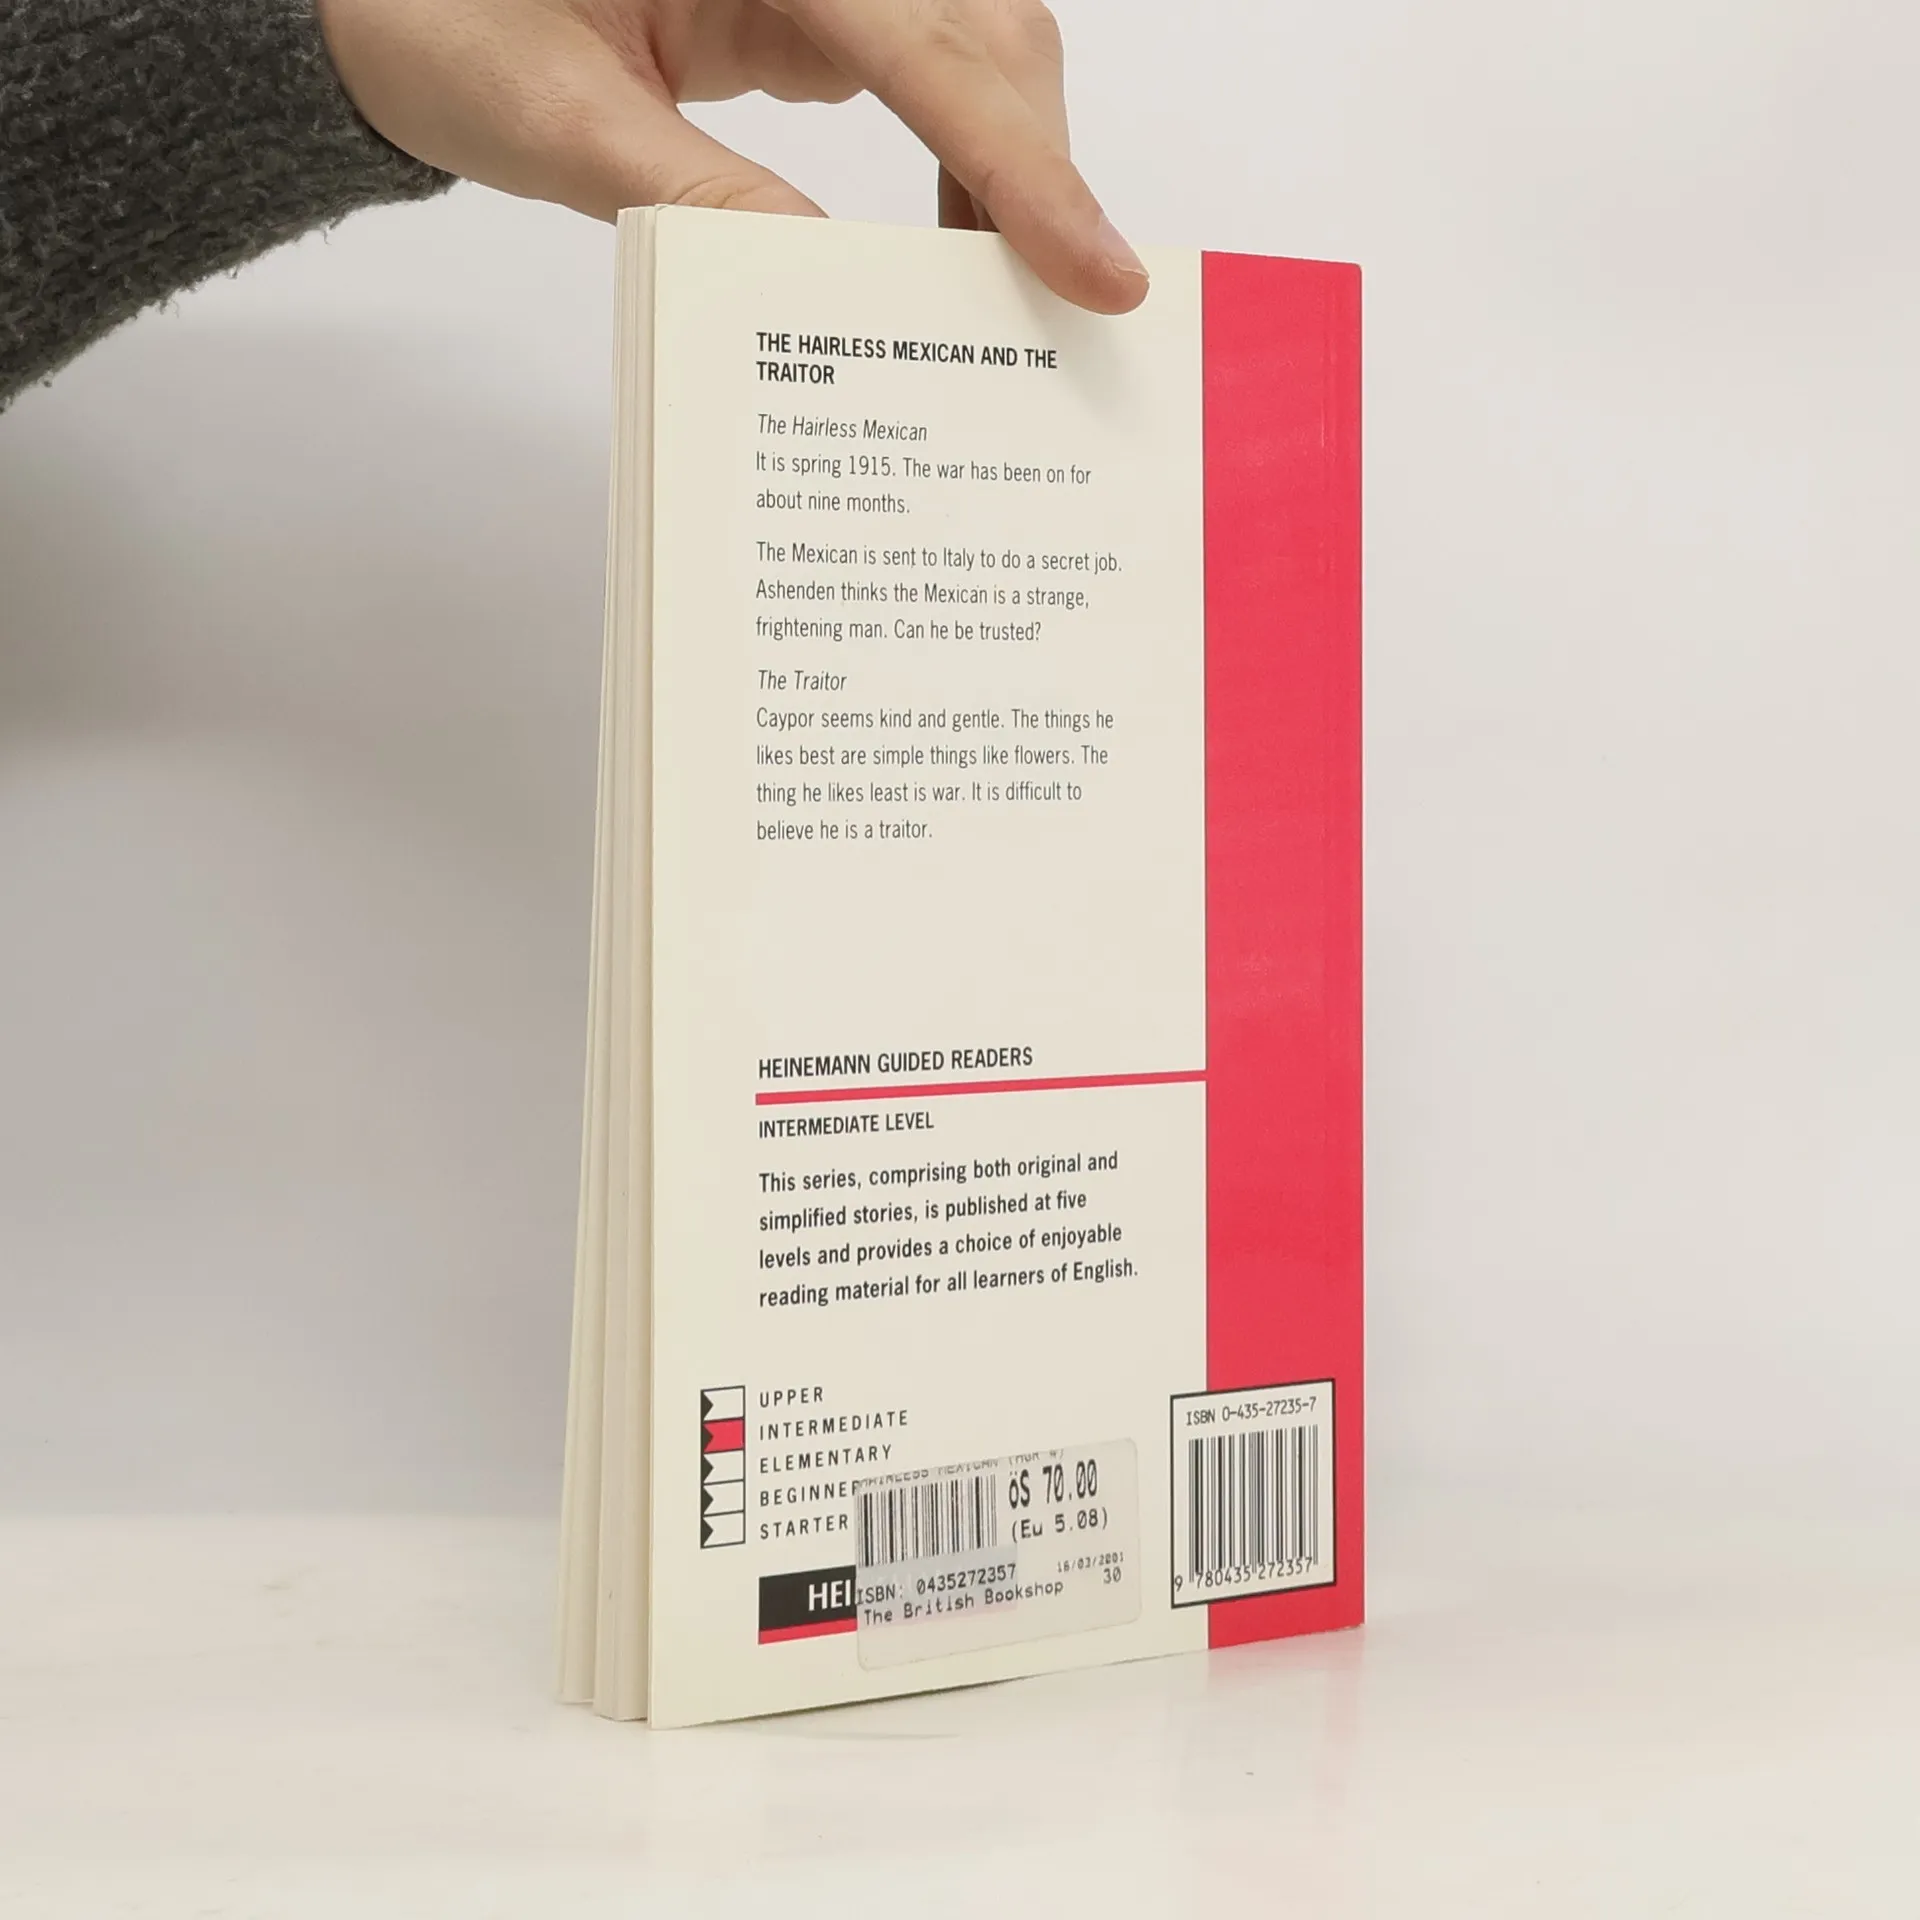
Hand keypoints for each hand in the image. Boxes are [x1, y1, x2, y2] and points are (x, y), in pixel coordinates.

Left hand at [317, 0, 1148, 313]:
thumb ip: (695, 197)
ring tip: (1017, 283)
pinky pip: (931, 65)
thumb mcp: (555, 124)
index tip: (1096, 268)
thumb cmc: (447, 22)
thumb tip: (832, 288)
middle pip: (988, 24)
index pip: (924, 42)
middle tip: (1070, 300)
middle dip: (1037, 161)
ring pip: (978, 40)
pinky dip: (968, 152)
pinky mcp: (817, 6)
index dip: (1020, 166)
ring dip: (1014, 157)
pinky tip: (961, 237)